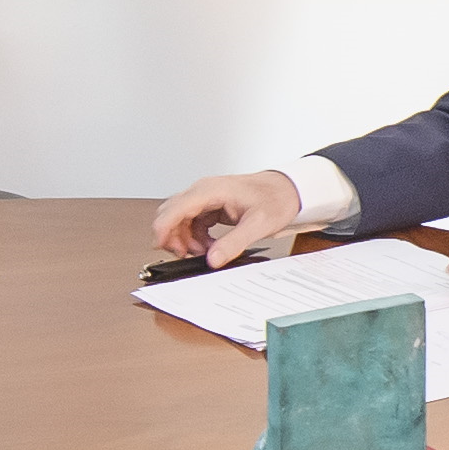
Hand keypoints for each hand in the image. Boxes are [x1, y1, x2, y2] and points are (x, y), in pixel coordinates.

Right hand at [154, 169, 304, 267]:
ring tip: (204, 252)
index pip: (174, 208)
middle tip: (187, 255)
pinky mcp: (210, 205)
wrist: (287, 189)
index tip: (161, 248)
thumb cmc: (275, 198)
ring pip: (179, 219)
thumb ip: (233, 243)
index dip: (162, 229)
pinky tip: (209, 246)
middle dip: (173, 237)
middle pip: (170, 213)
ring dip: (184, 239)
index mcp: (209, 190)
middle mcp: (202, 191)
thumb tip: (213, 259)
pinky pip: (191, 222)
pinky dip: (195, 237)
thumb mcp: (258, 224)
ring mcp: (205, 197)